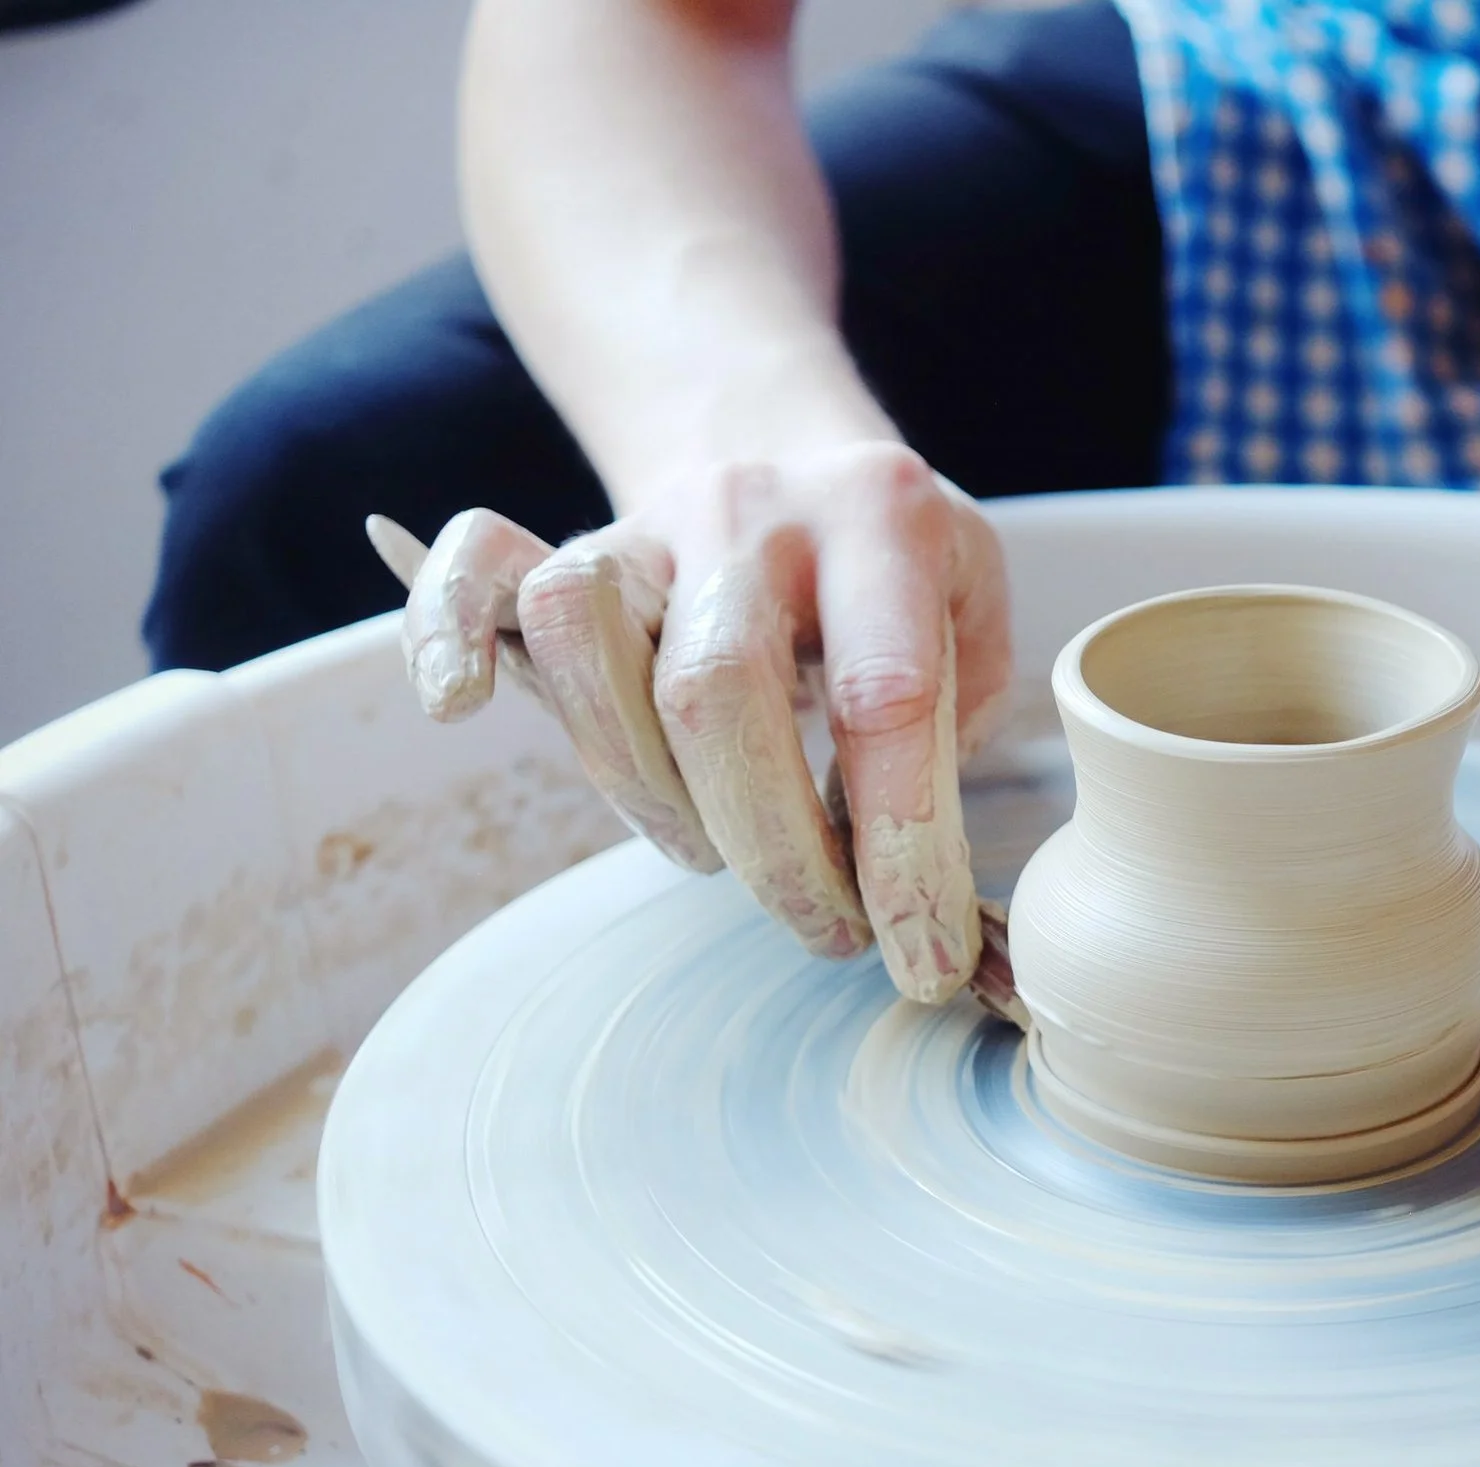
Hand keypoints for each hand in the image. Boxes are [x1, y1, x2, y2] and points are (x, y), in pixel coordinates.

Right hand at [367, 443, 1008, 1002]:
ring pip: (592, 644)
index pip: (886, 699)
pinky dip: (446, 636)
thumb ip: (960, 722)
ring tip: (712, 855)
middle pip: (719, 692)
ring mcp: (652, 522)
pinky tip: (460, 706)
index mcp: (883, 520)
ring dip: (646, 791)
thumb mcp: (973, 611)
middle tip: (828, 932)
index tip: (920, 954)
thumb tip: (919, 875)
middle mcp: (756, 510)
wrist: (784, 439)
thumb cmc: (891, 563)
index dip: (899, 849)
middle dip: (774, 852)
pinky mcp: (572, 544)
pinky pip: (477, 568)